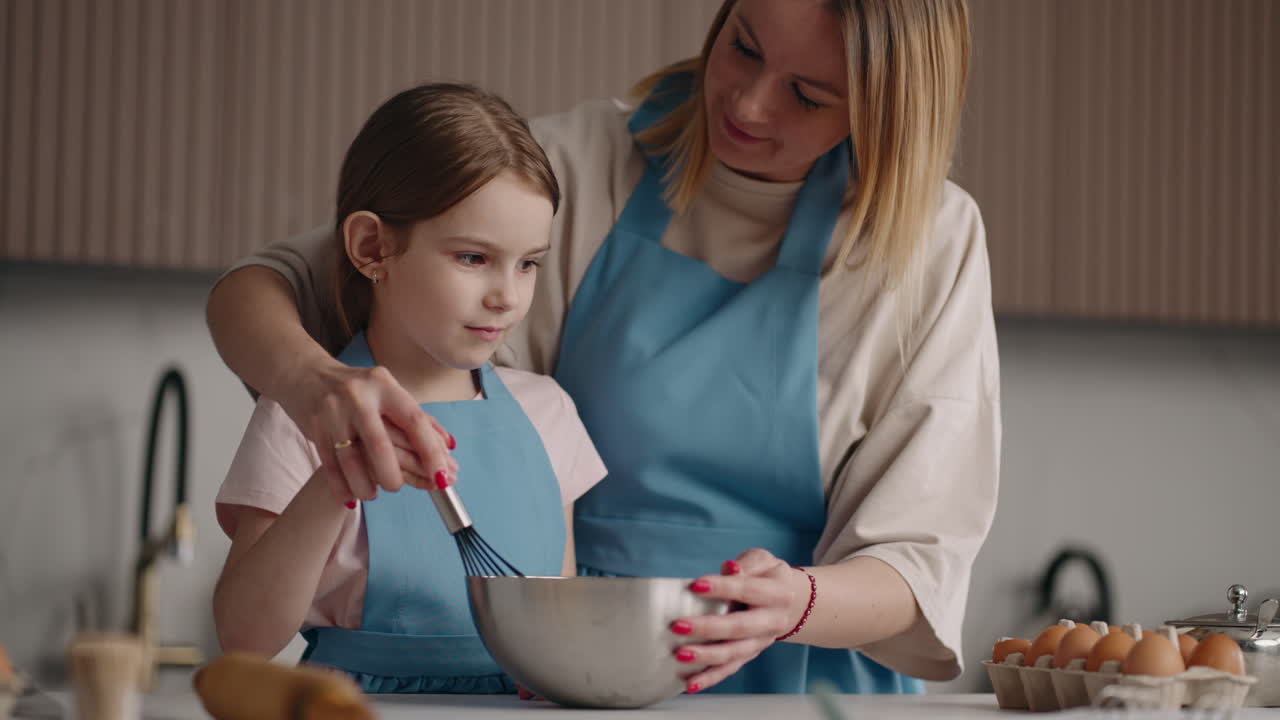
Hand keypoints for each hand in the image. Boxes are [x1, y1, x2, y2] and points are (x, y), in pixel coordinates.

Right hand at [281, 362, 457, 504]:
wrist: (307, 375)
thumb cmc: (359, 390)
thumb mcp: (390, 394)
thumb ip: (420, 419)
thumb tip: (449, 447)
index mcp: (385, 386)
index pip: (414, 421)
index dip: (431, 452)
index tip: (441, 477)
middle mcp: (359, 397)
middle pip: (380, 444)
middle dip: (392, 475)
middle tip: (397, 488)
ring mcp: (333, 412)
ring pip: (351, 460)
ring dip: (364, 485)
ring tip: (372, 494)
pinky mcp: (314, 427)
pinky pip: (329, 465)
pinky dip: (341, 486)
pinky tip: (351, 496)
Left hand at [669, 549, 808, 692]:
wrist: (790, 602)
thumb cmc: (767, 577)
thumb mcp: (762, 561)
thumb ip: (745, 565)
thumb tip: (729, 569)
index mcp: (777, 594)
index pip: (748, 590)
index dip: (722, 588)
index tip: (695, 586)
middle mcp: (772, 621)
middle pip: (740, 627)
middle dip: (708, 628)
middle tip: (679, 625)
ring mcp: (761, 642)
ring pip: (734, 654)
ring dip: (706, 656)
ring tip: (680, 655)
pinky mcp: (749, 656)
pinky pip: (729, 670)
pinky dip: (709, 678)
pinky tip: (689, 684)